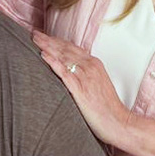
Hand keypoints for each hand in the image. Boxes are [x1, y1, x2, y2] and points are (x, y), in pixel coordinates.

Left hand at [32, 30, 132, 146]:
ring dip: (48, 46)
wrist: (119, 122)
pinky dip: (53, 62)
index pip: (72, 47)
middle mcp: (90, 66)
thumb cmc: (108, 107)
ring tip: (35, 39)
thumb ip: (85, 73)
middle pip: (65, 49)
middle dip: (49, 40)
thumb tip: (71, 68)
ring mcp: (85, 77)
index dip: (57, 40)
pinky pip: (64, 72)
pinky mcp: (80, 89)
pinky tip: (43, 55)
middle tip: (35, 33)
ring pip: (63, 57)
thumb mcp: (98, 83)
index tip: (45, 36)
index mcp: (94, 64)